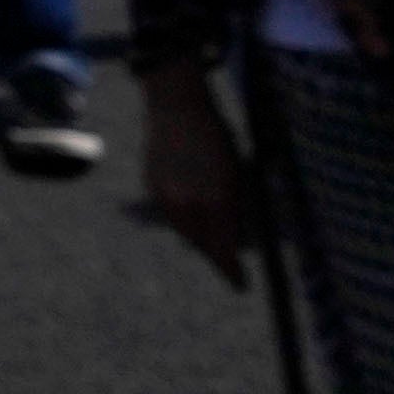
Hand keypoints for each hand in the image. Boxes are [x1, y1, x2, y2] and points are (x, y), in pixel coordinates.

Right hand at [130, 75, 254, 288]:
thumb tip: (238, 237)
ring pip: (185, 233)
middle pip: (203, 245)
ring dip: (200, 237)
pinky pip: (171, 216)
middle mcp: (189, 204)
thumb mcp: (236, 173)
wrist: (177, 108)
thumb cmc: (217, 137)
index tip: (240, 286)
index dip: (231, 270)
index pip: (225, 247)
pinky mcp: (152, 190)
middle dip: (217, 254)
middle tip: (229, 261)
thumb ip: (235, 207)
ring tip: (211, 235)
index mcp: (216, 199)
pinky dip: (183, 219)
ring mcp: (167, 198)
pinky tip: (193, 211)